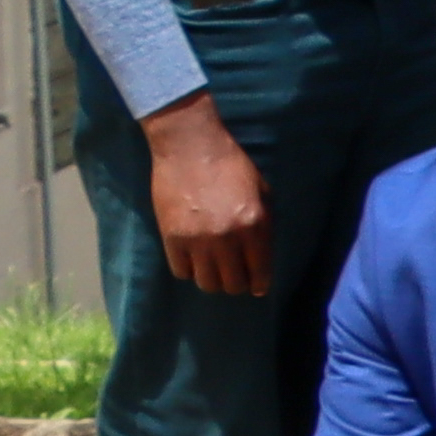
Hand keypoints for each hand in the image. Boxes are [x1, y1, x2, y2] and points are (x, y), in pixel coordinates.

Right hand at [137, 96, 269, 299]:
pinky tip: (193, 259)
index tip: (257, 288)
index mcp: (254, 224)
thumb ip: (263, 223)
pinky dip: (189, 269)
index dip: (259, 283)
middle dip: (236, 284)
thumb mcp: (261, 191)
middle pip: (232, 283)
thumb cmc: (231, 164)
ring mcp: (197, 240)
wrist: (190, 147)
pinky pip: (181, 271)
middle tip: (234, 278)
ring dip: (212, 280)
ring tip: (213, 270)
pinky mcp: (172, 238)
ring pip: (206, 283)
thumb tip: (262, 255)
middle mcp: (227, 238)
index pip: (259, 270)